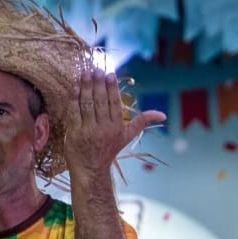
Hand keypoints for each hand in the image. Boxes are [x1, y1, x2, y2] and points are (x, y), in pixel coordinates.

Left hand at [63, 66, 166, 182]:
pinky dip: (74, 100)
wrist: (91, 169)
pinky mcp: (74, 134)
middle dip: (98, 84)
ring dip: (86, 87)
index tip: (110, 74)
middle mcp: (103, 128)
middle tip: (96, 70)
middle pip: (101, 101)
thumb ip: (142, 122)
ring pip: (87, 105)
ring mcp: (88, 131)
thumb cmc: (109, 149)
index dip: (112, 88)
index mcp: (117, 127)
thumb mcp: (127, 136)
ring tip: (85, 73)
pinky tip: (74, 88)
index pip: (115, 103)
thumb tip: (163, 115)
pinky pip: (74, 113)